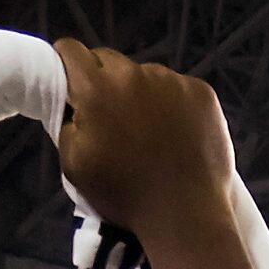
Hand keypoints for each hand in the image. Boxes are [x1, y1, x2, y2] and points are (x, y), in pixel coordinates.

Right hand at [53, 41, 234, 243]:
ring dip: (141, 95)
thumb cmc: (124, 196)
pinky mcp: (202, 93)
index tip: (71, 85)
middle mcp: (135, 74)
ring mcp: (173, 81)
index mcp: (97, 88)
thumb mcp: (74, 164)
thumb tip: (73, 105)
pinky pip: (178, 88)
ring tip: (150, 134)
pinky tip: (175, 136)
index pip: (72, 52)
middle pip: (109, 61)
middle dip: (103, 82)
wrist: (185, 216)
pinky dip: (173, 105)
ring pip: (145, 75)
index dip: (67, 66)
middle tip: (111, 118)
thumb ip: (66, 123)